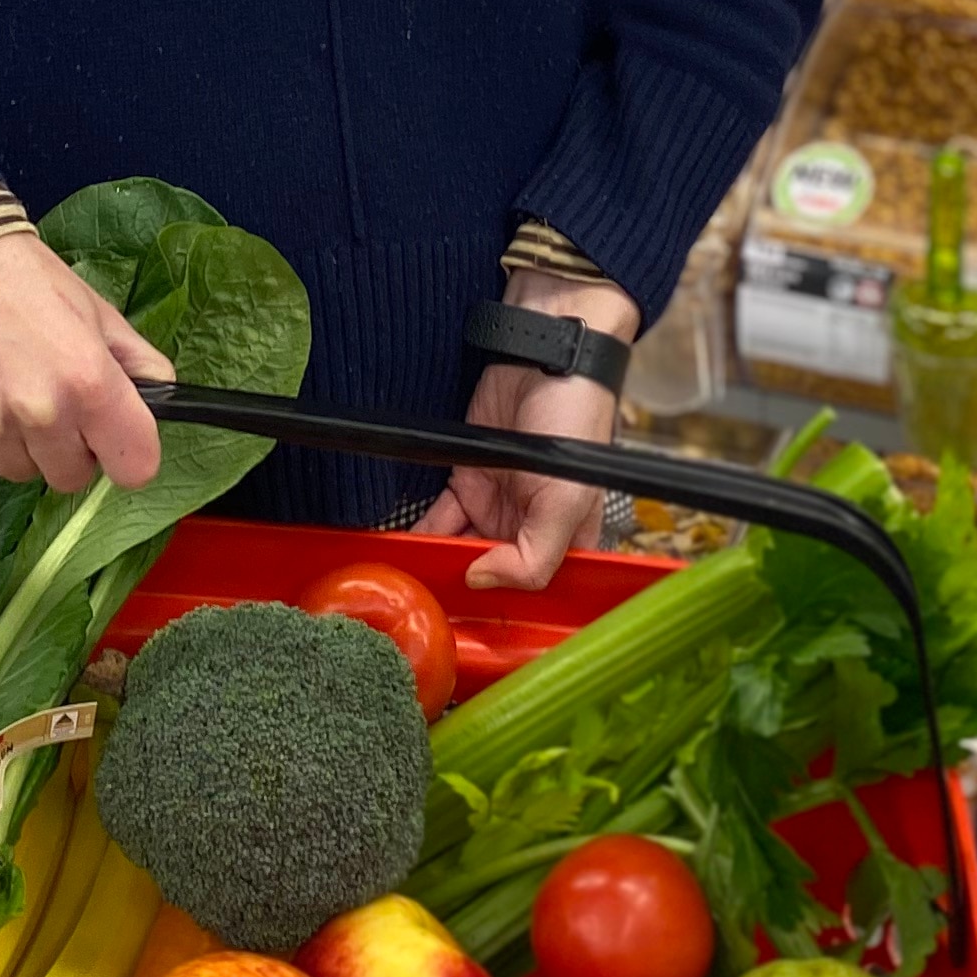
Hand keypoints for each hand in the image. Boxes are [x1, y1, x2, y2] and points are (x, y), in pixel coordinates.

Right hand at [0, 231, 170, 494]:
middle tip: (45, 399)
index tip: (109, 437)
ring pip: (16, 471)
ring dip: (15, 443)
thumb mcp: (94, 309)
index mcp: (88, 380)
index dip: (126, 454)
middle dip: (65, 448)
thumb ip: (136, 360)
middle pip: (69, 477)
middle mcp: (37, 412)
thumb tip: (163, 395)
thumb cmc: (20, 277)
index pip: (134, 469)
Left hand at [416, 269, 638, 590]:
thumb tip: (481, 581)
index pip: (531, 589)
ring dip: (435, 561)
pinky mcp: (467, 476)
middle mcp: (530, 526)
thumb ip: (534, 557)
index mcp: (565, 538)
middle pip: (489, 571)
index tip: (466, 624)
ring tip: (404, 583)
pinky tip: (401, 549)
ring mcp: (497, 501)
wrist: (545, 352)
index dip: (503, 608)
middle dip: (458, 587)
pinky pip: (439, 515)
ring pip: (459, 545)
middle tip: (421, 608)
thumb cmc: (575, 419)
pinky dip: (420, 531)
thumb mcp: (568, 499)